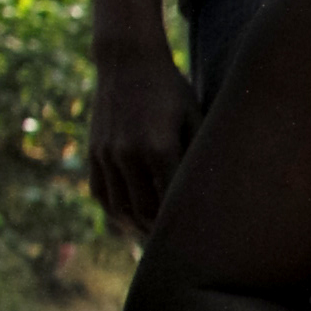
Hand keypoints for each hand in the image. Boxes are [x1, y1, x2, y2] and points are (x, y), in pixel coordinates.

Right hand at [82, 51, 186, 238]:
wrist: (126, 60)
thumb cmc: (171, 89)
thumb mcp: (195, 117)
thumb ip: (199, 153)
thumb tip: (215, 191)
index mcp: (159, 147)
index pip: (174, 202)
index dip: (187, 225)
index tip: (204, 239)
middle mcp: (128, 153)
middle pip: (145, 212)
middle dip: (164, 234)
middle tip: (184, 249)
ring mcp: (106, 154)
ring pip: (120, 209)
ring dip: (139, 228)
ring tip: (159, 239)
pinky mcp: (94, 151)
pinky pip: (101, 194)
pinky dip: (116, 212)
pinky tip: (133, 220)